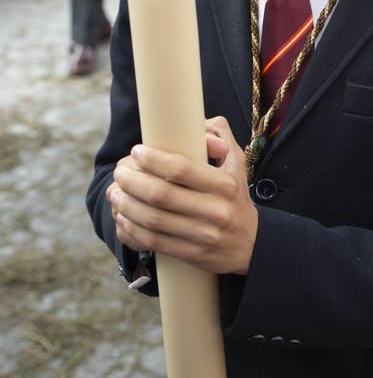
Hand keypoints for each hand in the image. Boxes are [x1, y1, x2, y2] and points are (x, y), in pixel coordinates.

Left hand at [108, 117, 257, 274]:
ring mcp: (203, 235)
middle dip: (133, 182)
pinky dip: (132, 230)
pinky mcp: (193, 255)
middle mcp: (215, 210)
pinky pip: (154, 243)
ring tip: (115, 194)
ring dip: (127, 206)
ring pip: (154, 220)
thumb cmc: (236, 197)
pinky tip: (122, 218)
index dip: (153, 160)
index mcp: (224, 184)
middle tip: (120, 172)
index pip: (181, 169)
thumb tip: (197, 122)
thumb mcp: (237, 162)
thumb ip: (220, 135)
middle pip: (161, 195)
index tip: (137, 151)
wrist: (252, 244)